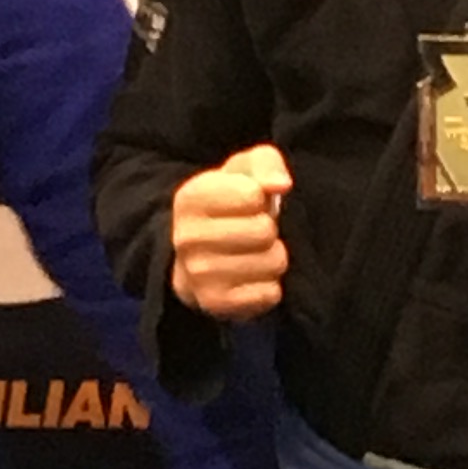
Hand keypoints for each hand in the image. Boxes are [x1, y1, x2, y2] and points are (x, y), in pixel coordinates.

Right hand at [172, 144, 290, 318]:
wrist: (199, 256)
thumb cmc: (229, 205)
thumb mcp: (244, 171)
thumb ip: (265, 164)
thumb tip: (280, 185)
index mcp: (190, 198)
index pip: (253, 195)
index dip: (260, 198)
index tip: (249, 204)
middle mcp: (187, 237)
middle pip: (264, 231)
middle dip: (269, 230)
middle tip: (254, 232)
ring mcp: (198, 274)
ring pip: (272, 262)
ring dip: (272, 258)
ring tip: (254, 254)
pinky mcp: (215, 304)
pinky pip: (270, 293)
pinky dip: (269, 286)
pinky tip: (252, 278)